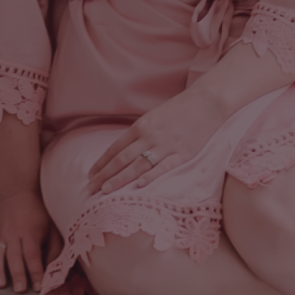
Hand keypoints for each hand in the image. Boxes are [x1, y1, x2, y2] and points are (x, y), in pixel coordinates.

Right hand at [0, 191, 70, 294]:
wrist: (18, 191)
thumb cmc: (39, 212)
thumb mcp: (52, 227)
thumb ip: (54, 250)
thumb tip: (55, 272)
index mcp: (30, 232)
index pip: (32, 255)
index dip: (35, 271)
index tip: (39, 287)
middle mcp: (13, 235)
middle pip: (15, 256)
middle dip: (17, 274)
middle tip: (20, 290)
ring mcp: (1, 236)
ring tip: (0, 285)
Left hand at [85, 87, 216, 196]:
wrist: (204, 104)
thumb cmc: (178, 111)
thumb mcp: (154, 118)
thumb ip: (141, 134)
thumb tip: (125, 151)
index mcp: (141, 126)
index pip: (116, 148)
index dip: (102, 163)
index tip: (90, 175)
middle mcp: (149, 136)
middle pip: (122, 159)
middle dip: (104, 175)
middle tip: (89, 188)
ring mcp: (165, 146)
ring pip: (138, 166)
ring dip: (120, 179)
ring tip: (105, 191)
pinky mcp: (182, 154)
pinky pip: (163, 168)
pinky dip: (150, 177)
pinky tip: (138, 186)